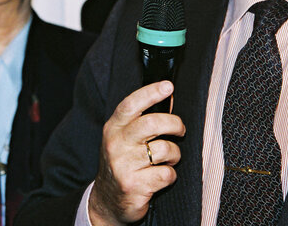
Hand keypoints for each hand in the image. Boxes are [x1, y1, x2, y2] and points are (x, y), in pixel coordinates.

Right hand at [88, 81, 185, 225]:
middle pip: (152, 123)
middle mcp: (115, 144)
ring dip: (174, 154)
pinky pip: (166, 174)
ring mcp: (123, 165)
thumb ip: (142, 119)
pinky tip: (160, 176)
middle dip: (175, 124)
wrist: (108, 201)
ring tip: (168, 158)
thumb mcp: (124, 138)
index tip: (168, 86)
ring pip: (164, 149)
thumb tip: (167, 95)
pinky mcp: (134, 185)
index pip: (131, 104)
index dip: (151, 92)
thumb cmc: (122, 163)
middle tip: (180, 130)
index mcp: (113, 128)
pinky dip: (170, 175)